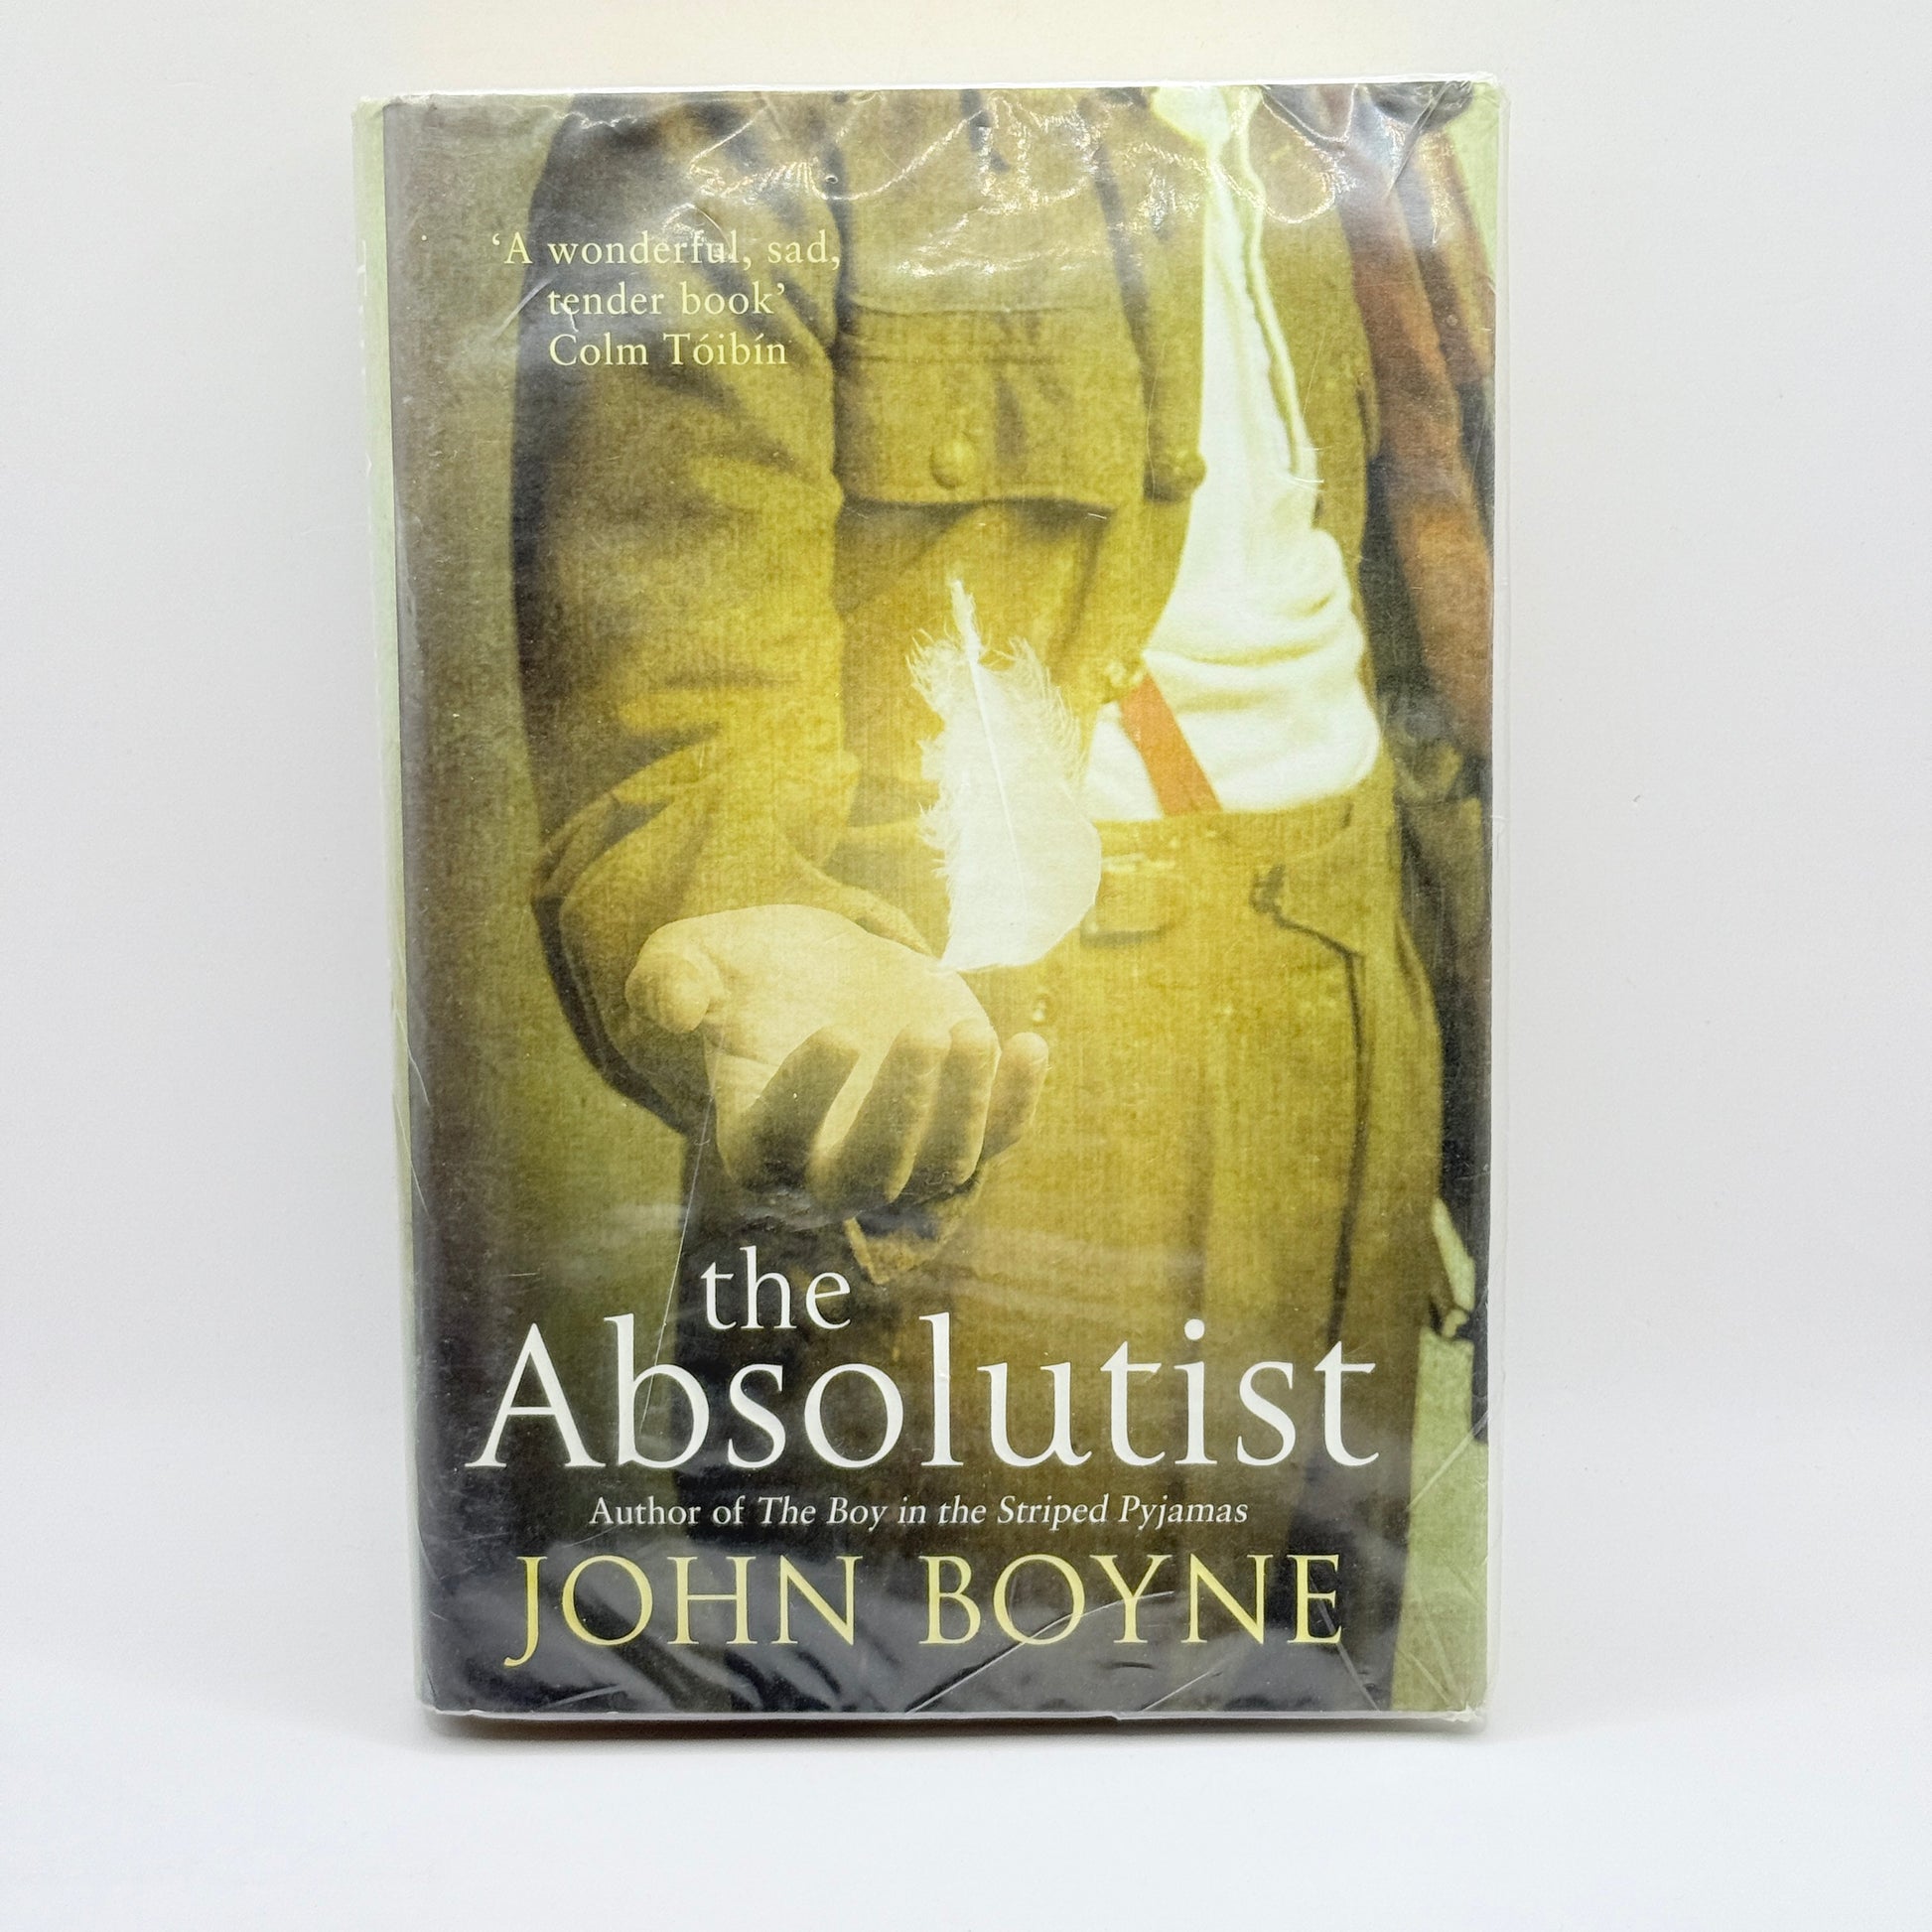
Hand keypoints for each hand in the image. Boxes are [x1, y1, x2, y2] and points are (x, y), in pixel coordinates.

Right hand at [625, 905, 1047, 1220]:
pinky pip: (998, 1140)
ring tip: (969, 1030)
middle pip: (867, 1181)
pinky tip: (1029, 1043)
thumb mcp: (692, 955)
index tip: (835, 1031)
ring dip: (964, 1107)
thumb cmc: (747, 969)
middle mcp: (826, 1169)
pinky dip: (1018, 1102)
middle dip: (900, 1117)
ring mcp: (902, 1156)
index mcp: (754, 1137)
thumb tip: (676, 1007)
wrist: (822, 967)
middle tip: (922, 1035)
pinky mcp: (959, 1126)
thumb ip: (669, 977)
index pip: (777, 1146)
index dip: (808, 1101)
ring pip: (941, 1168)